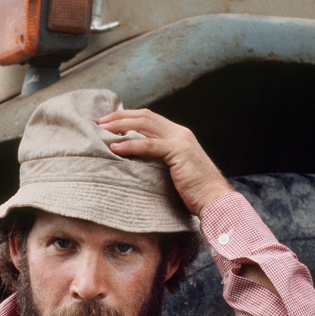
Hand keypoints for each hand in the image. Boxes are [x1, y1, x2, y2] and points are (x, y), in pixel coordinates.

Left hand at [97, 109, 231, 217]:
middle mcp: (180, 132)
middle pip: (144, 116)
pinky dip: (130, 144)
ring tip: (103, 130)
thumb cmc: (193, 191)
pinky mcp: (178, 151)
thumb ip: (159, 161)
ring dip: (121, 125)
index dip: (128, 117)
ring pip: (145, 124)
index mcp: (179, 134)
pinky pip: (149, 144)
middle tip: (100, 122)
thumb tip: (137, 163)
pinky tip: (115, 148)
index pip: (149, 118)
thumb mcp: (173, 170)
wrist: (214, 199)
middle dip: (120, 117)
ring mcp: (180, 140)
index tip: (109, 123)